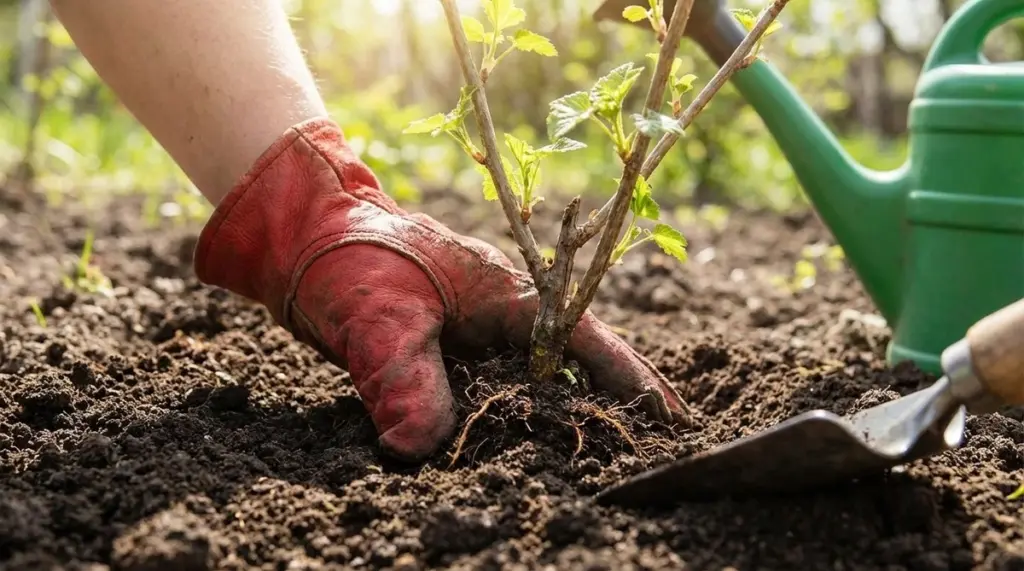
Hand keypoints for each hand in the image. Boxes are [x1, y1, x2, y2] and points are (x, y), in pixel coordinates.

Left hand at [193, 117, 691, 460]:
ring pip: (530, 388)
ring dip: (563, 421)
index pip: (582, 339)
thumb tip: (416, 445)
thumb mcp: (378, 315)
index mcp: (505, 294)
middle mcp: (500, 319)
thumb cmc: (352, 259)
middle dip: (609, 407)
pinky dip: (510, 427)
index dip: (627, 377)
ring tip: (605, 463)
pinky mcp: (447, 360)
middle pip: (568, 369)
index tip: (666, 414)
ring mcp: (474, 340)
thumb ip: (400, 376)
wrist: (305, 241)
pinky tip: (522, 458)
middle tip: (652, 451)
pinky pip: (490, 399)